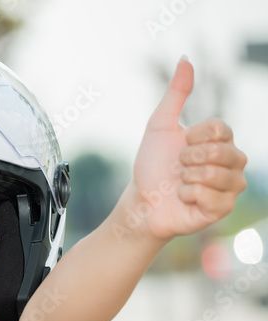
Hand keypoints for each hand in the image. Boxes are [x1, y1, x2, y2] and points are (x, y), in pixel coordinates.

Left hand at [127, 57, 246, 240]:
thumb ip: (176, 93)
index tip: (180, 146)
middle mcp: (232, 161)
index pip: (219, 129)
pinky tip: (184, 199)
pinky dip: (189, 196)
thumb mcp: (160, 125)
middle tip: (178, 167)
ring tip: (180, 183)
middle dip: (189, 159)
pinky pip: (212, 198)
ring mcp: (230, 185)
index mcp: (221, 140)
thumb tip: (185, 58)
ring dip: (188, 179)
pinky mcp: (223, 208)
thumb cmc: (152, 165)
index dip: (193, 138)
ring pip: (217, 175)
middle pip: (221, 151)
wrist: (142, 201)